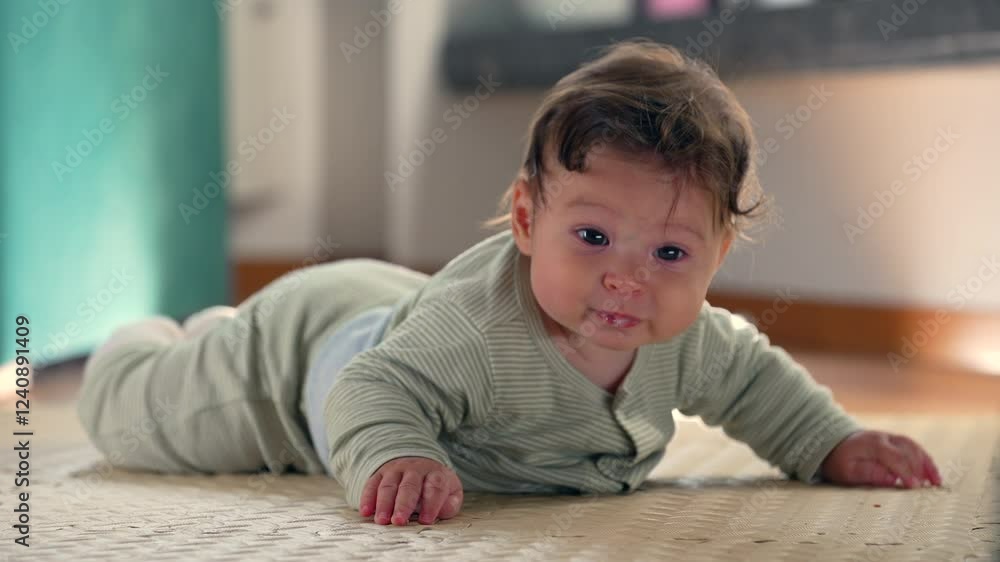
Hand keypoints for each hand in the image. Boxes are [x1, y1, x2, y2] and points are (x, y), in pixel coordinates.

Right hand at [359, 456, 463, 525]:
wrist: (418, 462)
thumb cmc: (435, 485)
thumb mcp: (451, 492)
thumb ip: (450, 504)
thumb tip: (441, 512)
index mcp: (435, 473)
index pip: (434, 487)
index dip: (431, 504)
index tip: (426, 520)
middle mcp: (415, 469)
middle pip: (409, 486)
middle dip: (403, 505)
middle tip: (398, 521)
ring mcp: (396, 470)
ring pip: (388, 485)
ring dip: (384, 504)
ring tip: (381, 521)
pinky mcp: (380, 473)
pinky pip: (372, 484)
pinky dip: (367, 498)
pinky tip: (366, 512)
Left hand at [820, 430, 941, 488]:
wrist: (836, 444)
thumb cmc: (841, 461)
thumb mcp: (846, 470)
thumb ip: (868, 473)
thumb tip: (892, 479)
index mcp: (871, 444)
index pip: (894, 456)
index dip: (905, 471)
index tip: (914, 486)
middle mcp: (884, 438)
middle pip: (907, 450)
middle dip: (918, 469)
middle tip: (925, 488)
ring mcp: (892, 438)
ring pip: (914, 448)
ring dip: (926, 464)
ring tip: (936, 483)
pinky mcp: (897, 441)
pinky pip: (915, 448)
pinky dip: (926, 461)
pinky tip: (934, 476)